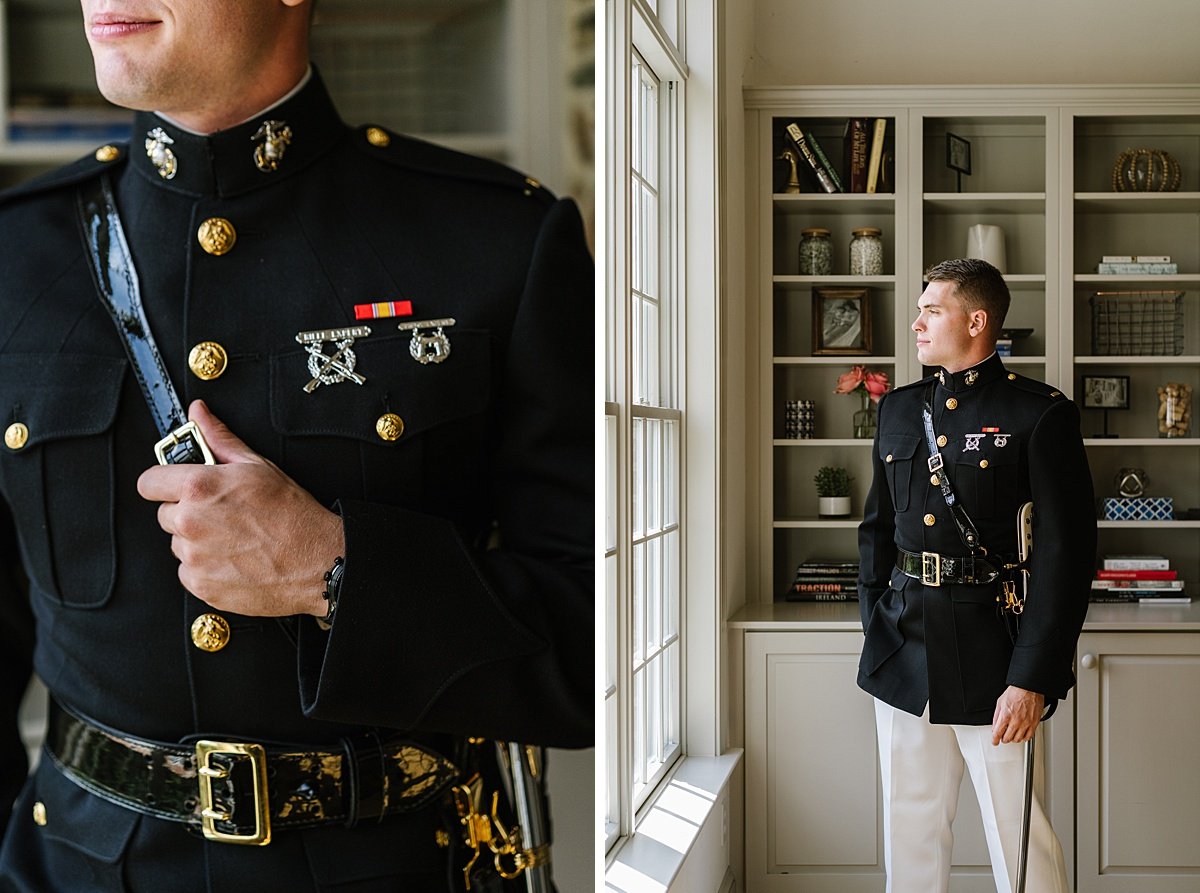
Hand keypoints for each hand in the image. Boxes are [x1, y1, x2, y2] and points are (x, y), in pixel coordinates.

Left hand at [137, 400, 343, 617]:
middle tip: (223, 514)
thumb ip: (219, 439)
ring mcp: (194, 557)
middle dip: (187, 512)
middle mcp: (190, 522)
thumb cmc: (293, 514)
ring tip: (234, 538)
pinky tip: (235, 559)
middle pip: (166, 515)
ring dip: (197, 541)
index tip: (175, 486)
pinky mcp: (201, 584)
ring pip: (179, 544)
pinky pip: (190, 572)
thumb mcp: (258, 466)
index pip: (149, 483)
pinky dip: (206, 568)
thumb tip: (199, 414)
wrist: (317, 560)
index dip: (163, 482)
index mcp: (199, 488)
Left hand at [991, 685, 1043, 744]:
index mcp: (1005, 715)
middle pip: (1007, 738)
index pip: (998, 733)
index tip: (994, 741)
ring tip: (1012, 735)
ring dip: (1013, 739)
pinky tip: (1021, 735)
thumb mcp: (1000, 703)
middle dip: (1003, 739)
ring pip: (1018, 739)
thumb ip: (996, 717)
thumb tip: (994, 727)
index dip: (994, 740)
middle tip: (1003, 736)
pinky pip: (1029, 736)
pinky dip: (1024, 738)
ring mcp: (1026, 723)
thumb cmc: (1015, 693)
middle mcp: (1016, 721)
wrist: (1028, 688)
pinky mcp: (1034, 723)